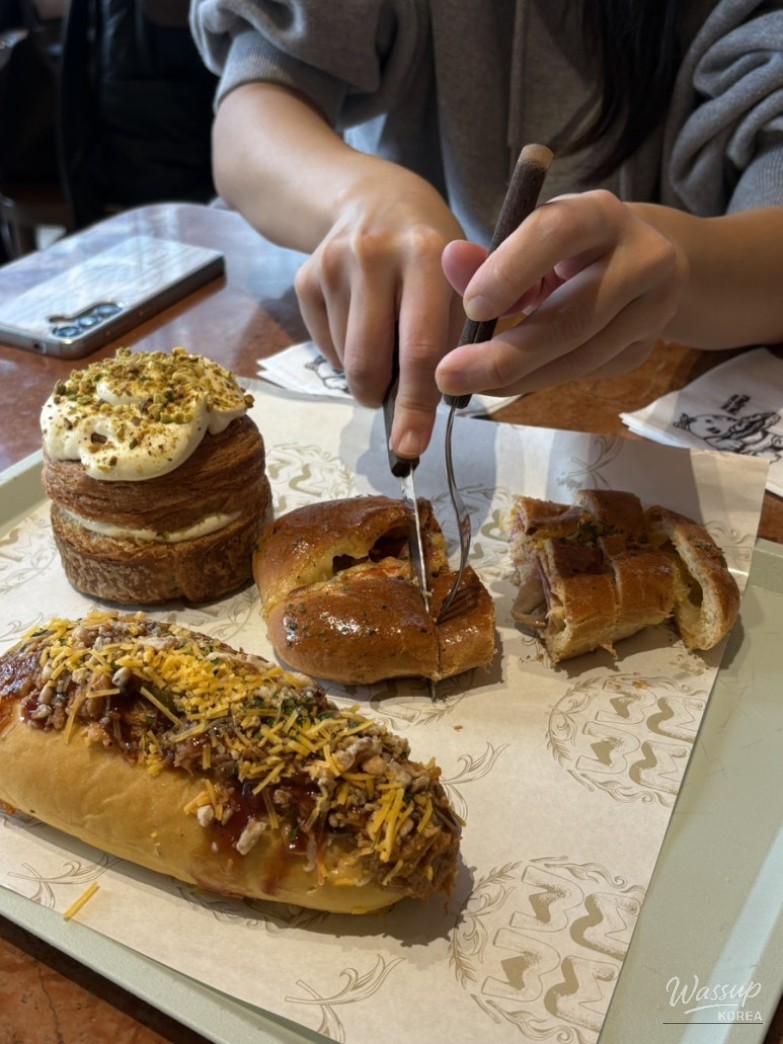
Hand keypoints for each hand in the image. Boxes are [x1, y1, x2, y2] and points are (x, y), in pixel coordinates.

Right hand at [294, 168, 465, 457]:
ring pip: (345, 362)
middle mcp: (374, 255)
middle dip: (382, 401)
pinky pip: (324, 348)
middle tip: (395, 407)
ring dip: (368, 378)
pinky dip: (345, 357)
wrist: (373, 198)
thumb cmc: (433, 254)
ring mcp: (333, 265)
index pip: (419, 348)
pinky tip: (362, 327)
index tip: (411, 446)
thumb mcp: (463, 277)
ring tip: (386, 348)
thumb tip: (446, 399)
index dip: (416, 404)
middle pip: (369, 363)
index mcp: (427, 254)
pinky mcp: (305, 277)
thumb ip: (465, 331)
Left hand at [435, 190, 687, 397]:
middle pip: (574, 316)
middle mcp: (642, 257)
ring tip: (469, 385)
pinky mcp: (645, 348)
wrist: (636, 266)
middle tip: (449, 375)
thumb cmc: (563, 250)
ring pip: (582, 356)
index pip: (559, 233)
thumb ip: (486, 258)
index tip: (470, 307)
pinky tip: (508, 382)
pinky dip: (542, 380)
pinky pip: (587, 373)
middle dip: (506, 354)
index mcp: (601, 214)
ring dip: (520, 378)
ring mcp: (653, 308)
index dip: (514, 270)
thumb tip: (450, 259)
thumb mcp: (527, 243)